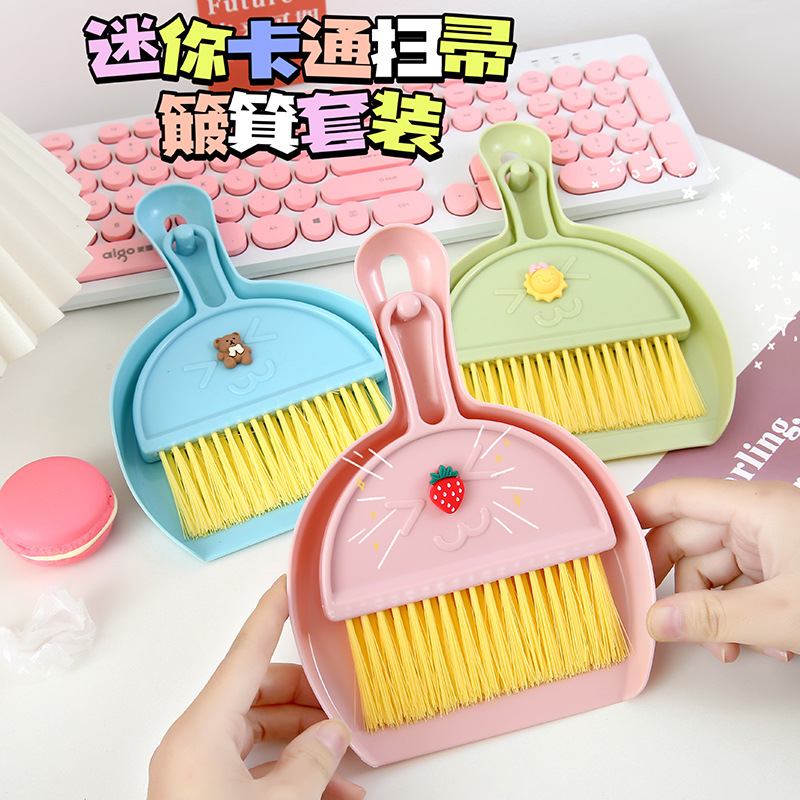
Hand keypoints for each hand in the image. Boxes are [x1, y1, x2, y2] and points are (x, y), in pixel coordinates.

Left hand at [147, 575, 364, 799]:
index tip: (288, 583)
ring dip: (304, 741)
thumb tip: (332, 735)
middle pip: (258, 692)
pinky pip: (253, 766)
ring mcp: (198, 771)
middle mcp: (195, 743)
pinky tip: (330, 789)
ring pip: (259, 731)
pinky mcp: (206, 795)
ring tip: (343, 756)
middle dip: (305, 694)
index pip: (246, 653)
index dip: (271, 612)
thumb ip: (310, 763)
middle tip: (341, 699)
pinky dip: (290, 771)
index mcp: (201, 731)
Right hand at [629, 478, 799, 662]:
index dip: (637, 513)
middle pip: (689, 539)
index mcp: (757, 507)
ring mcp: (772, 543)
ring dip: (710, 610)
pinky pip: (738, 585)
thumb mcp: (781, 613)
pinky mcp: (783, 568)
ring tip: (727, 646)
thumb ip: (714, 618)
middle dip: (677, 585)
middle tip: (657, 612)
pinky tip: (754, 642)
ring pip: (712, 569)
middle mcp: (760, 518)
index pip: (677, 497)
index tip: (609, 535)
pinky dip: (737, 615)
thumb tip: (659, 620)